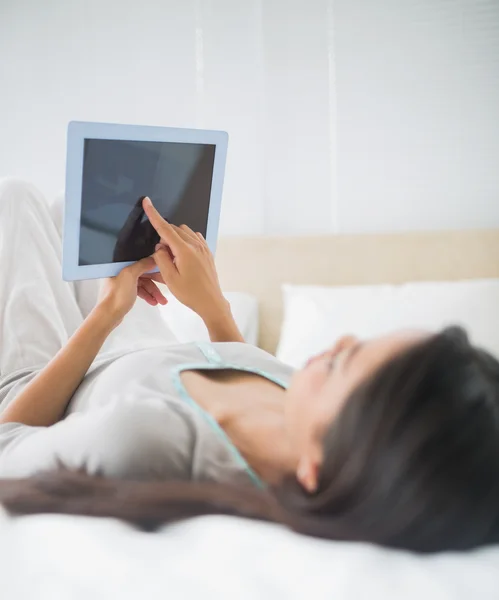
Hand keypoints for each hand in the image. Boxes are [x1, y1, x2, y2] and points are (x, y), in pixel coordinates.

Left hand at [98, 256, 166, 327]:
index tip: (164, 270)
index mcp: (120, 265)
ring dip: (153, 291)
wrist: (109, 315)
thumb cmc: (116, 295)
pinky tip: (154, 302)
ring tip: (162, 301)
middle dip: (156, 281)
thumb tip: (153, 258)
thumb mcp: (130, 275)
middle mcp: (121, 272)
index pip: (140, 261)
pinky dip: (147, 295)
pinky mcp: (125, 293)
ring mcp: (123, 283)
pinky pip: (140, 291)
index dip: (153, 265)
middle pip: (143, 273)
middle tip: (168, 286)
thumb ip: (142, 264)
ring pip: (143, 283)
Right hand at [142, 196, 227, 322]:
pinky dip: (185, 241)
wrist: (211, 302)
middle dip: (164, 237)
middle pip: (175, 230)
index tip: (147, 202)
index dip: (154, 215)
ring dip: (175, 239)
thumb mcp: (169, 278)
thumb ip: (161, 259)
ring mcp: (203, 248)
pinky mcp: (207, 252)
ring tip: (173, 258)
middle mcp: (196, 245)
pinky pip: (194, 238)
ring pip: (185, 232)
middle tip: (162, 256)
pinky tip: (183, 255)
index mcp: (184, 250)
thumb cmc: (189, 293)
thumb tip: (159, 247)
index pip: (165, 228)